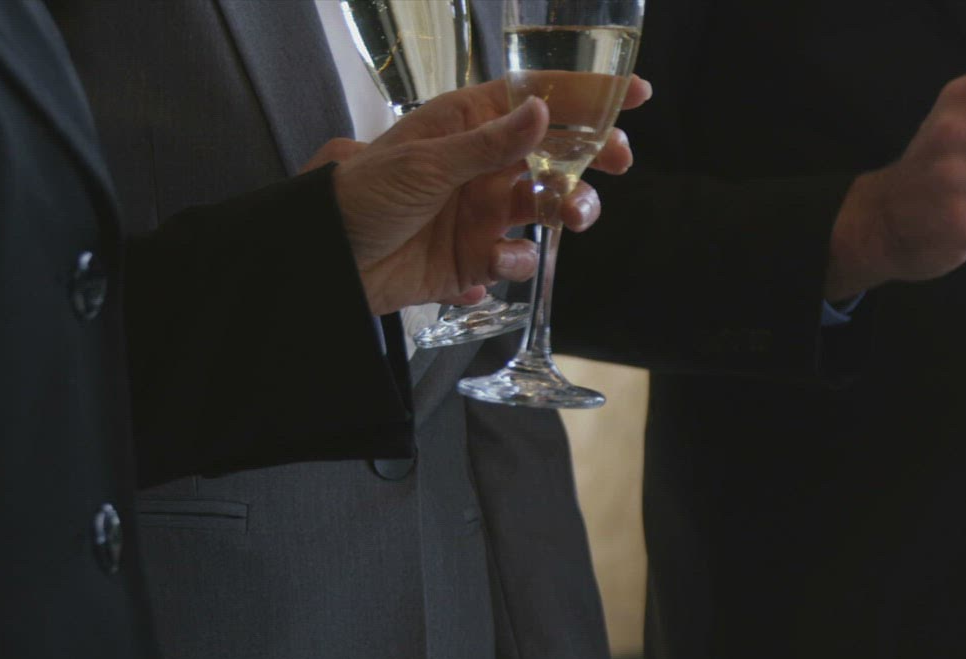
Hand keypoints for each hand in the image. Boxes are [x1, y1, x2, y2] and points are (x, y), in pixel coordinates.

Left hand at [308, 76, 650, 313]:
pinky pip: (520, 255)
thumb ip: (491, 142)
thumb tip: (543, 112)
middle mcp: (485, 164)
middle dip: (594, 156)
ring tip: (572, 216)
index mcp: (470, 124)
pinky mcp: (479, 256)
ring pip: (550, 204)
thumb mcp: (427, 160)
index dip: (588, 94)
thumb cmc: (364, 193)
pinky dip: (520, 258)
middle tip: (617, 161)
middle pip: (559, 153)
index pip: (537, 99)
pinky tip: (500, 258)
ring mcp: (485, 210)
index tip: (634, 93)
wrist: (330, 259)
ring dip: (570, 207)